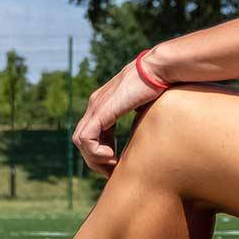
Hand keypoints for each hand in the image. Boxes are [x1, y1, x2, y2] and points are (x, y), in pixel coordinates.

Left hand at [71, 52, 167, 176]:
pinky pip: (85, 138)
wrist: (158, 68)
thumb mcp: (143, 109)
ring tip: (114, 162)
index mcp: (104, 104)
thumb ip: (136, 120)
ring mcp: (96, 107)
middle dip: (95, 159)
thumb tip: (144, 137)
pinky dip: (95, 152)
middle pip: (81, 139)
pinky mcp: (101, 110)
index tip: (117, 162)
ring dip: (94, 158)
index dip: (100, 151)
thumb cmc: (158, 86)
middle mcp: (95, 105)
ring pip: (80, 140)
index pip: (90, 133)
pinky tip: (112, 155)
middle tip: (113, 170)